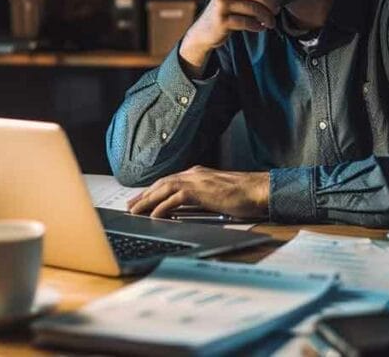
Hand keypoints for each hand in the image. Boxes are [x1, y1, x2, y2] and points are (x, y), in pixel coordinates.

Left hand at [126, 166, 269, 219]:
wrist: (258, 190)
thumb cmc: (244, 194)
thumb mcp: (218, 195)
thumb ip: (201, 199)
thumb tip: (186, 210)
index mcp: (198, 174)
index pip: (169, 181)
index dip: (153, 191)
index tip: (142, 199)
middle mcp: (194, 174)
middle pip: (161, 183)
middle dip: (144, 195)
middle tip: (130, 206)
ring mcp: (196, 180)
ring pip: (163, 189)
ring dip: (147, 200)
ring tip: (135, 211)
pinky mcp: (199, 191)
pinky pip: (174, 199)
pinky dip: (161, 207)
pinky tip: (154, 215)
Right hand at [179, 0, 280, 75]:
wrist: (204, 31)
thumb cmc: (227, 12)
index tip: (278, 2)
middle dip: (271, 3)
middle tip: (276, 11)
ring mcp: (221, 5)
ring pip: (254, 8)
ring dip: (267, 17)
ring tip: (271, 23)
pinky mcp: (222, 21)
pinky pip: (247, 22)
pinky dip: (257, 26)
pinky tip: (261, 28)